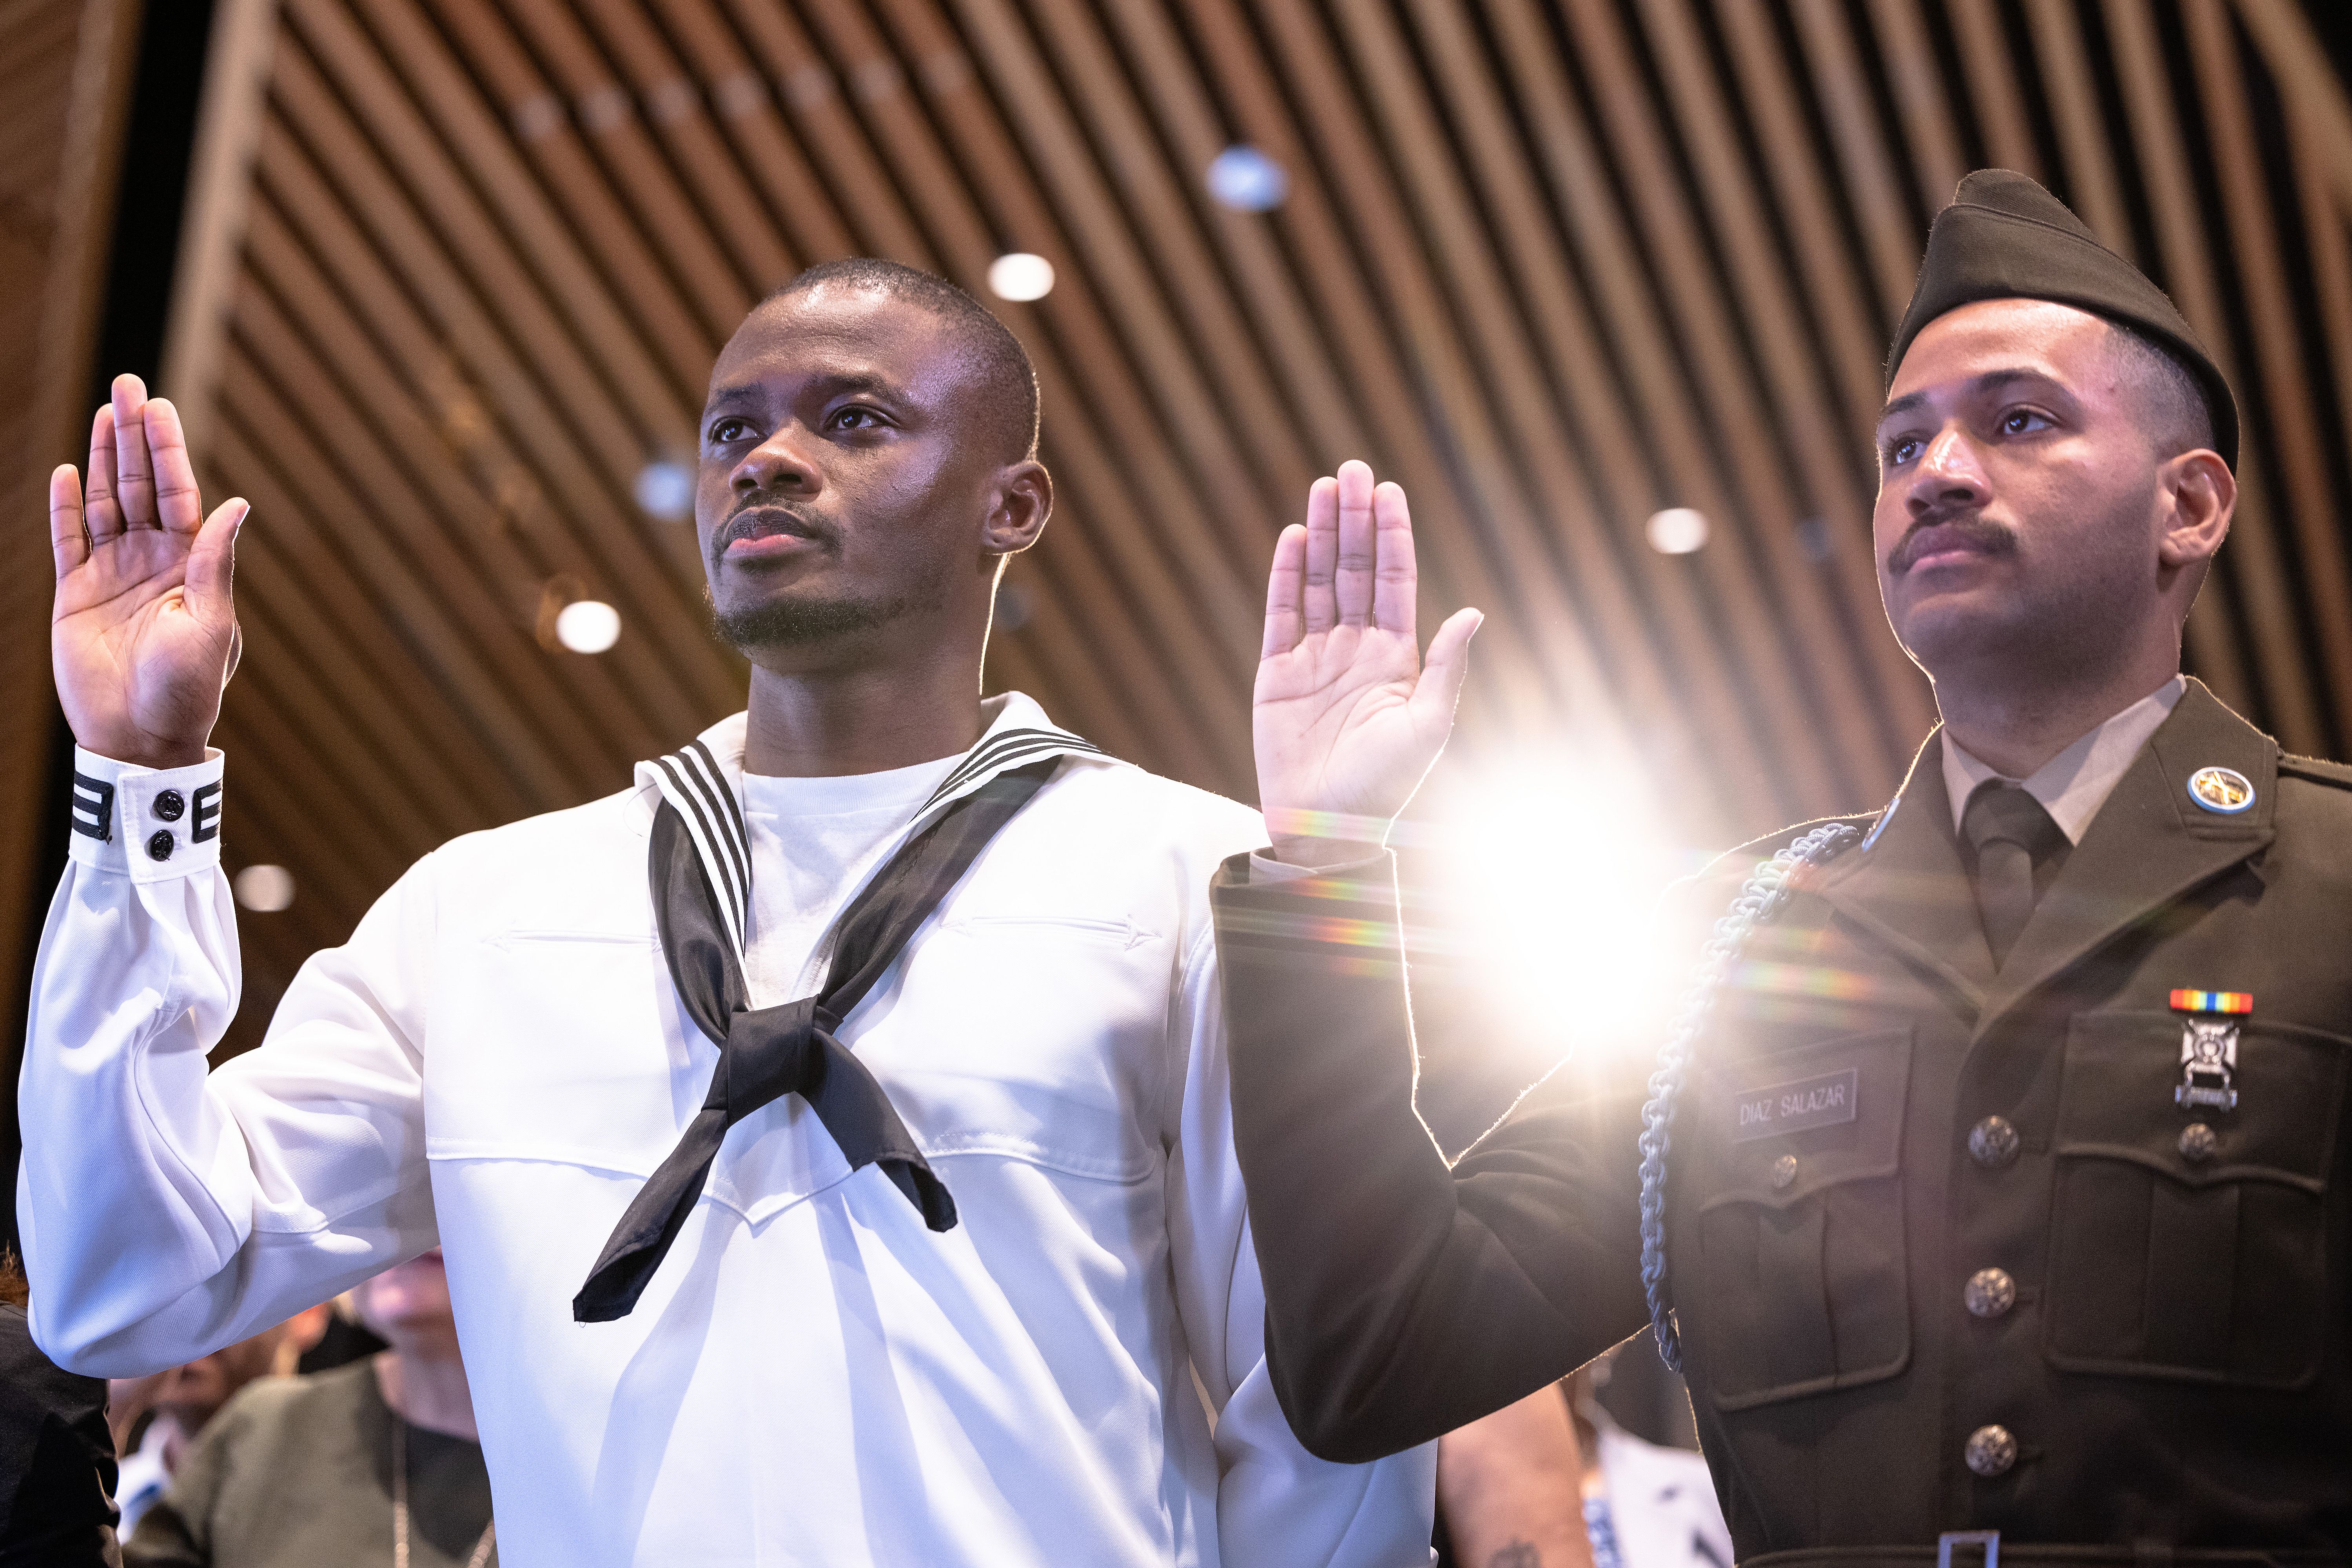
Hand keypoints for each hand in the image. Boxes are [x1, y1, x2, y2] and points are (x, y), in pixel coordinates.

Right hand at [50, 374, 245, 768]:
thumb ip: (215, 562)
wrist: (142, 735)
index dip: (166, 449)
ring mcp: (113, 574)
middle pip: (139, 485)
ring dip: (103, 458)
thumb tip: (238, 504)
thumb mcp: (211, 623)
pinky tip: (68, 471)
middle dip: (133, 436)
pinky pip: (68, 541)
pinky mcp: (77, 595)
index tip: (157, 406)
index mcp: (190, 566)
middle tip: (127, 386)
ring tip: (103, 412)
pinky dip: (66, 507)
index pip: (177, 492)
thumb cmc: (186, 688)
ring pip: (105, 502)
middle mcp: (152, 562)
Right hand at [1255, 460, 1478, 866]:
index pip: (1394, 582)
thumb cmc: (1384, 786)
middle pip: (1354, 570)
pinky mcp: (1275, 675)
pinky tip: (1293, 537)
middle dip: (1355, 520)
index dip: (1392, 536)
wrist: (1326, 827)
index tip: (1390, 492)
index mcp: (1396, 660)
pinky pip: (1281, 614)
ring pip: (1318, 582)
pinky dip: (1285, 575)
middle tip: (1354, 469)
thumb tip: (1472, 611)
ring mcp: (1314, 659)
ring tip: (1323, 487)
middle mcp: (1355, 650)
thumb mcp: (1428, 726)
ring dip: (1321, 535)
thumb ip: (1447, 666)